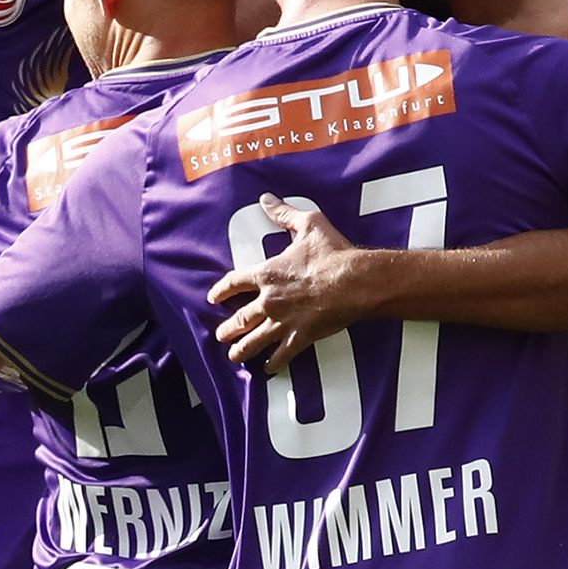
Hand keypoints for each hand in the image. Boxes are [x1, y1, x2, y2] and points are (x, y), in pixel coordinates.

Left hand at [207, 195, 399, 368]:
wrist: (354, 281)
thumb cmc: (332, 253)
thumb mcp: (308, 224)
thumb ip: (284, 213)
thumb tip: (267, 199)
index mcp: (268, 274)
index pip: (234, 282)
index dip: (221, 290)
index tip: (213, 297)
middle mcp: (269, 301)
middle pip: (240, 319)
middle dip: (228, 329)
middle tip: (221, 335)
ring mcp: (283, 322)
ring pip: (254, 341)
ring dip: (242, 350)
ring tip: (234, 357)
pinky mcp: (300, 337)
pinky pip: (282, 355)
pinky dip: (274, 363)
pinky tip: (268, 369)